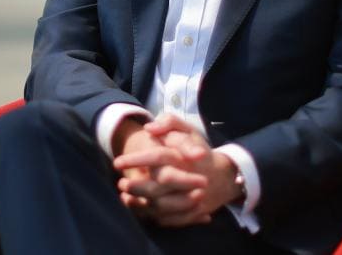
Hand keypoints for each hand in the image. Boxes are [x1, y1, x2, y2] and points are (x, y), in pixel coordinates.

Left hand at [113, 114, 241, 226]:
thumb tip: (149, 128)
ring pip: (164, 205)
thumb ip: (169, 122)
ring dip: (142, 204)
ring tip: (125, 198)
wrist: (224, 176)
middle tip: (121, 184)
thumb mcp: (188, 130)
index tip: (117, 162)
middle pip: (159, 184)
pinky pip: (172, 219)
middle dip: (138, 186)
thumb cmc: (199, 149)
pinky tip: (140, 210)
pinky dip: (154, 217)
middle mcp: (189, 177)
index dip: (136, 159)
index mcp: (184, 155)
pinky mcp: (194, 213)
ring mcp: (193, 198)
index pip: (159, 156)